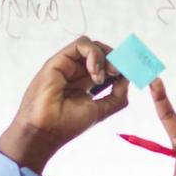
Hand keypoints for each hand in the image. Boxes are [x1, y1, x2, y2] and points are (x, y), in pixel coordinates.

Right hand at [0, 36, 130, 171]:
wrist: (45, 131)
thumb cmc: (68, 124)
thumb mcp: (101, 110)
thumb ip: (117, 96)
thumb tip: (128, 78)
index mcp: (86, 83)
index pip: (108, 66)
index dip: (121, 67)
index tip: (130, 75)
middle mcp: (77, 72)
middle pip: (102, 53)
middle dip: (116, 59)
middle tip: (119, 73)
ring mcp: (68, 65)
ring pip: (93, 46)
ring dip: (105, 57)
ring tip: (103, 76)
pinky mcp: (59, 60)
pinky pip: (81, 44)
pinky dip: (94, 54)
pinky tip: (95, 72)